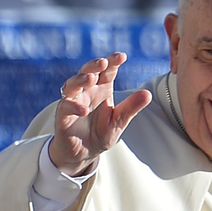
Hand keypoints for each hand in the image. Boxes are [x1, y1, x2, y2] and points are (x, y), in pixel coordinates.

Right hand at [49, 53, 151, 175]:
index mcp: (101, 89)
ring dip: (80, 79)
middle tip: (103, 62)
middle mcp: (86, 91)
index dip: (113, 62)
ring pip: (72, 84)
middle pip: (87, 71)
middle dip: (94, 65)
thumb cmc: (100, 134)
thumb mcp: (119, 121)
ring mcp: (73, 101)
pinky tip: (84, 109)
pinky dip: (74, 106)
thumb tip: (148, 94)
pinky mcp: (63, 115)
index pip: (107, 71)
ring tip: (91, 78)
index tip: (122, 57)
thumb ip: (131, 107)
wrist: (84, 154)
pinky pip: (65, 106)